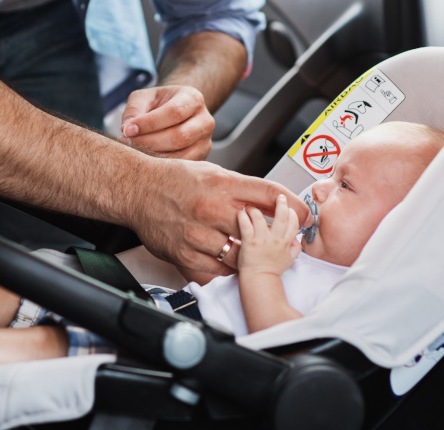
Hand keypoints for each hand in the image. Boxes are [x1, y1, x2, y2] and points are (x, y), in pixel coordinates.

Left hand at [121, 85, 213, 159]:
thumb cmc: (158, 104)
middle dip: (150, 142)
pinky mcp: (202, 157)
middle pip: (180, 136)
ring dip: (155, 157)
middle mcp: (205, 120)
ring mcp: (206, 141)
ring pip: (183, 155)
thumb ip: (134, 110)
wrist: (175, 112)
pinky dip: (163, 167)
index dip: (149, 123)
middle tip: (128, 143)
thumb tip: (128, 129)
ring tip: (136, 152)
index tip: (127, 130)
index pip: (174, 112)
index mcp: (193, 98)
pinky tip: (147, 161)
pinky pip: (182, 166)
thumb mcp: (144, 98)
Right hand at [130, 160, 309, 275]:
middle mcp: (211, 208)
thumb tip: (272, 201)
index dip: (294, 205)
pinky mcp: (184, 254)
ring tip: (257, 256)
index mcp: (222, 184)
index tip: (306, 214)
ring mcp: (197, 234)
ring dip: (251, 257)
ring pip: (240, 256)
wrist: (138, 189)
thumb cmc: (176, 180)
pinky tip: (231, 264)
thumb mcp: (213, 173)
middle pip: (258, 230)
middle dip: (276, 237)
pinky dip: (227, 270)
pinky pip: (216, 271)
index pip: (269, 193)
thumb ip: (241, 188)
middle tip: (286, 241)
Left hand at [236, 195, 301, 276]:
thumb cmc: (272, 271)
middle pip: (281, 217)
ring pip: (260, 218)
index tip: (289, 208)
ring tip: (251, 207)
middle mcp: (275, 239)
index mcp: (285, 242)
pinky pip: (245, 225)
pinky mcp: (249, 242)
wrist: (259, 280)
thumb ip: (295, 248)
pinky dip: (242, 216)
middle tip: (279, 198)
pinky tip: (241, 213)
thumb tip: (298, 240)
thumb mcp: (289, 260)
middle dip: (281, 204)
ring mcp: (262, 240)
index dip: (292, 213)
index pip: (294, 223)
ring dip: (255, 209)